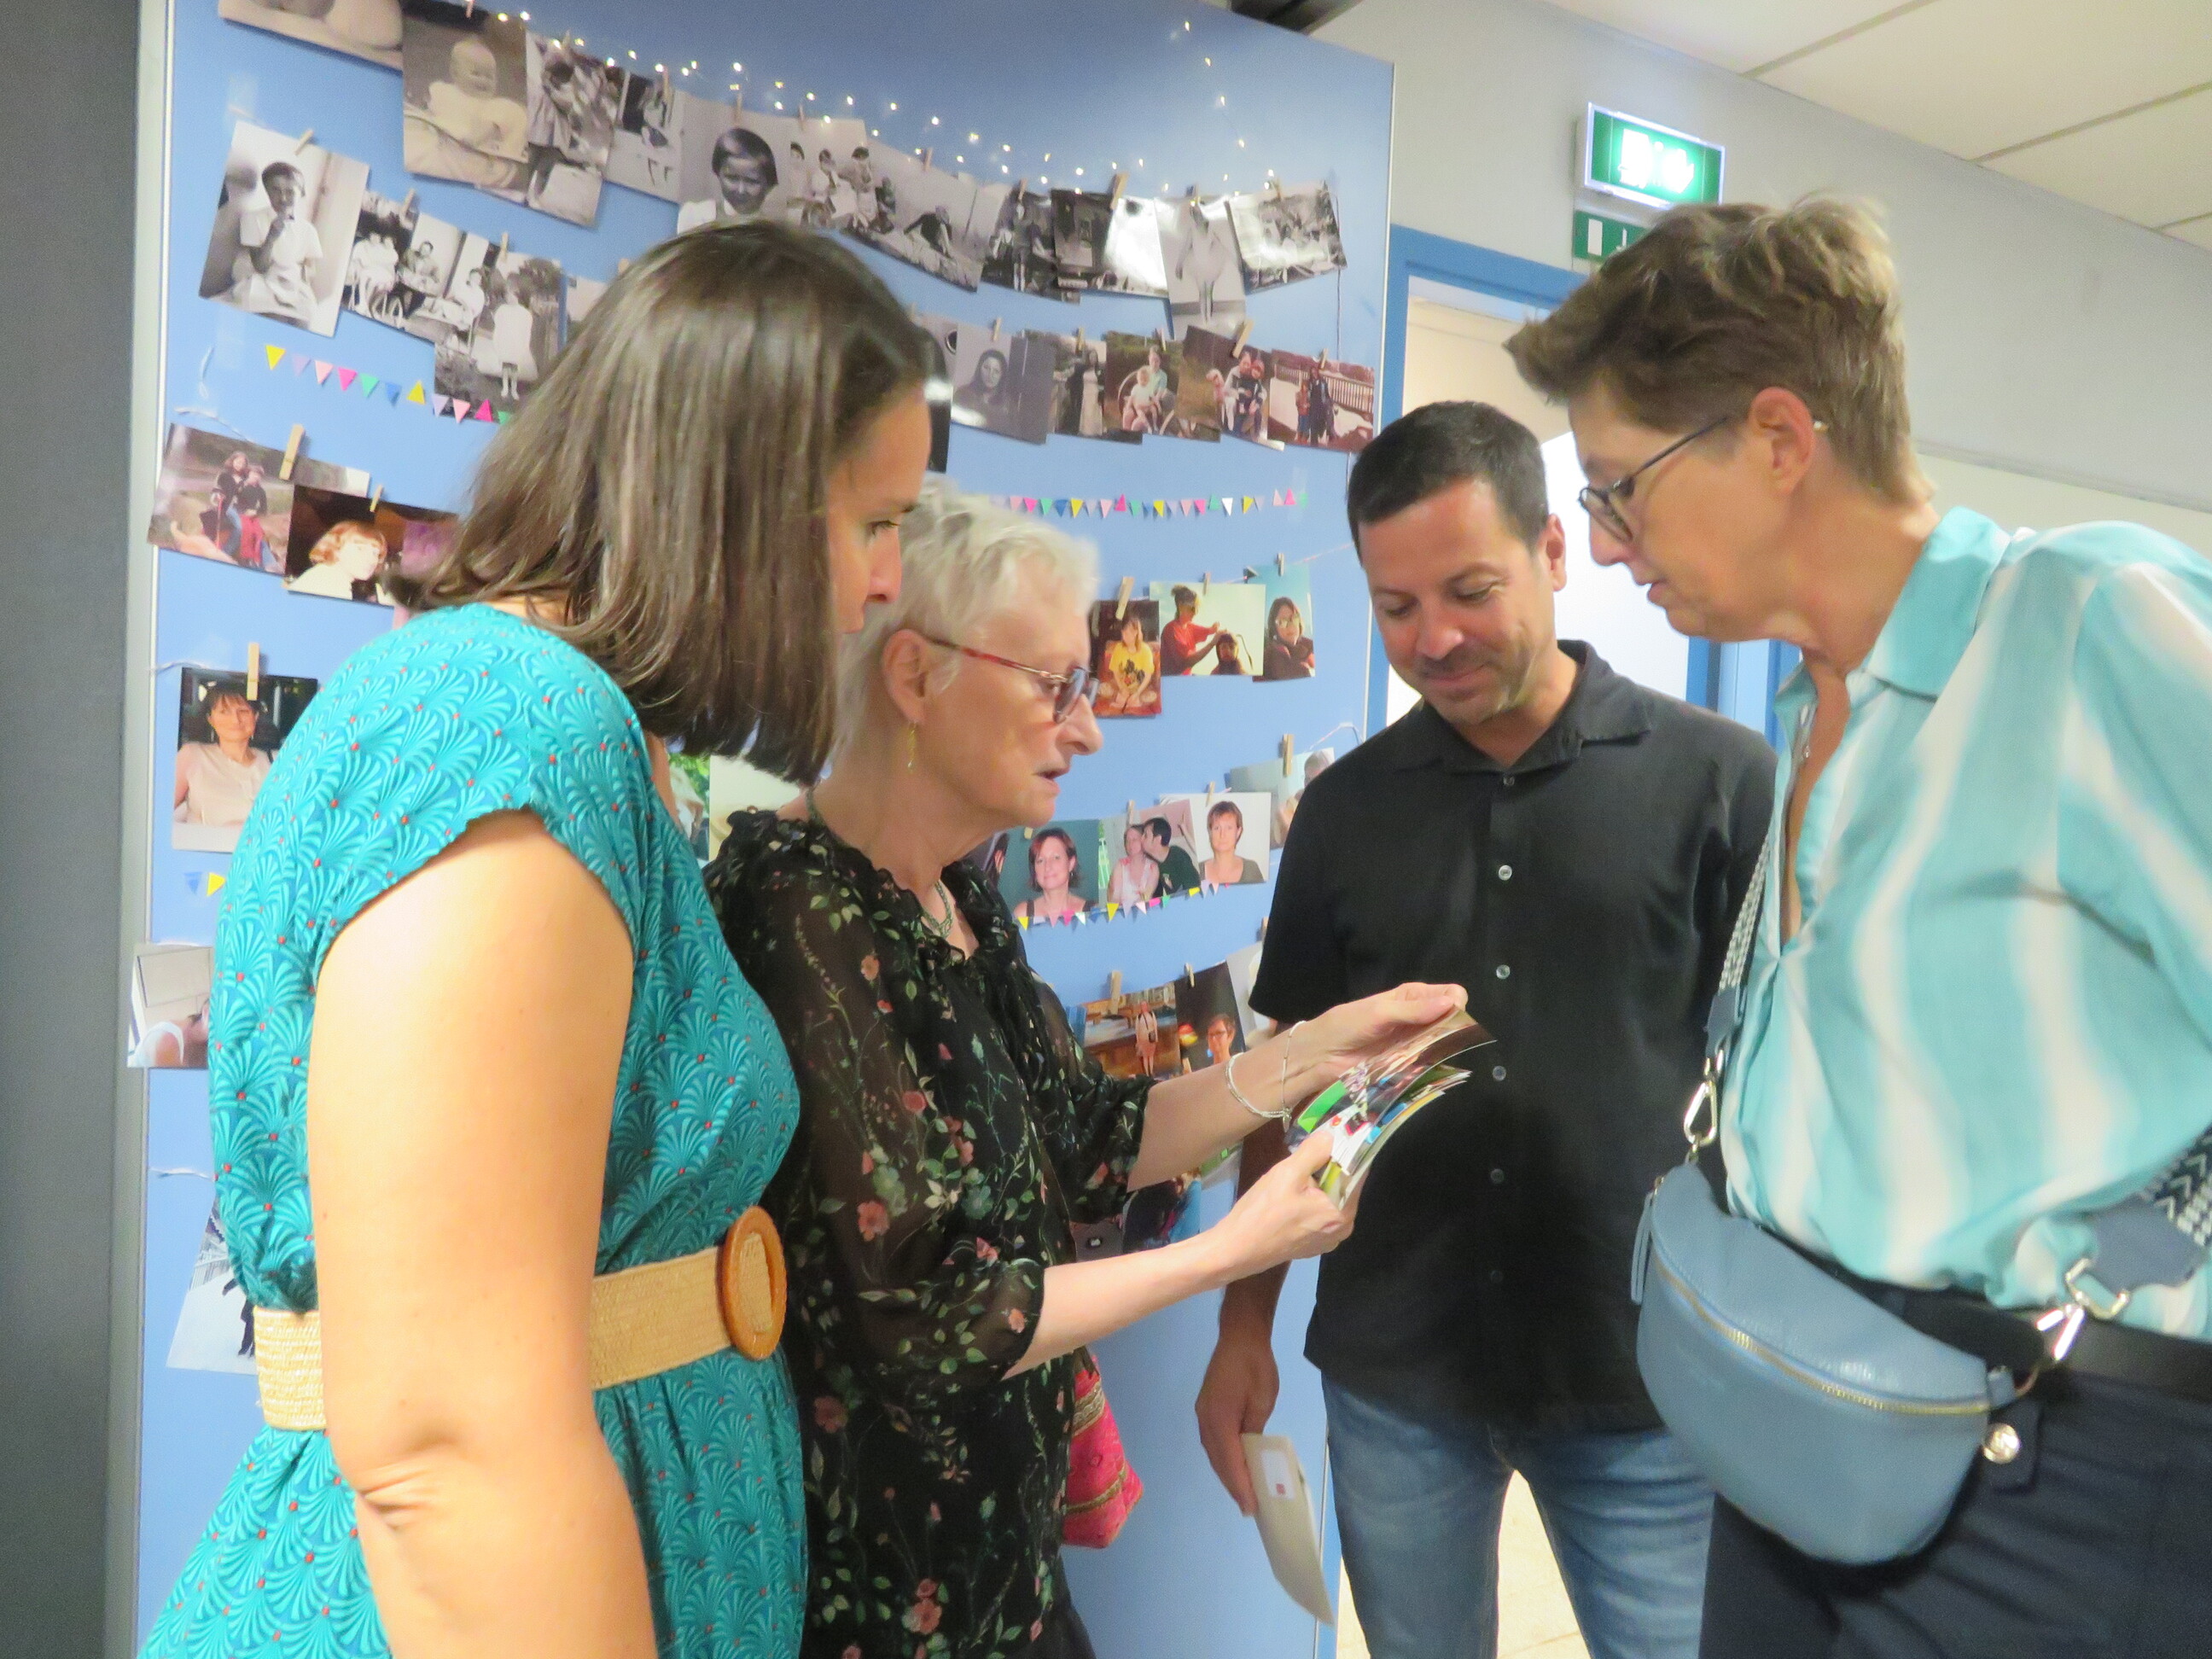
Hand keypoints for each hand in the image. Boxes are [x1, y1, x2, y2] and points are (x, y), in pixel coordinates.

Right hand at [1196, 1321, 1278, 1515]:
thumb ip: (1254, 1428)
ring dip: (1226, 1473)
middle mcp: (1205, 1420)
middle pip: (1217, 1460)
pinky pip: (1213, 1442)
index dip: (1240, 1485)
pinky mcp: (1206, 1408)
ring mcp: (1203, 1414)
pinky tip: (1234, 1466)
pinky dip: (1223, 1458)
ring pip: (1213, 1453)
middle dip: (1232, 1485)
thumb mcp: (1263, 1399)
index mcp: (1219, 1419)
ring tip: (1242, 1492)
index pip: (1230, 1461)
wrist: (1240, 1335)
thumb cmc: (1255, 1365)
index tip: (1250, 1507)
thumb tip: (1250, 1450)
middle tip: (1247, 1507)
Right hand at [1204, 1128, 1354, 1282]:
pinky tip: (1289, 1197)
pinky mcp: (1313, 1243)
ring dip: (1316, 1183)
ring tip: (1293, 1175)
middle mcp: (1343, 1228)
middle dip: (1327, 1167)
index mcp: (1343, 1213)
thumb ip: (1313, 1152)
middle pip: (1344, 1185)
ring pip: (1330, 1198)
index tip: (1333, 1133)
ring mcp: (1328, 1238)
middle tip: (1303, 1155)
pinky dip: (1310, 1199)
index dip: (1347, 1150)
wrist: (1235, 1249)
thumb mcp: (1287, 1173)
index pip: (1358, 1172)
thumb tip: (1331, 1137)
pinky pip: (1319, 1212)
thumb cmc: (1262, 1212)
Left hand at [1290, 981, 1466, 1100]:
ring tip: (1439, 1053)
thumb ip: (1414, 1009)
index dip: (1455, 1003)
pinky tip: (1434, 1066)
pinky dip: (1435, 1063)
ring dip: (1446, 1046)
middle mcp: (1418, 1017)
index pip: (1450, 993)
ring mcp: (1415, 1042)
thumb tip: (1452, 1003)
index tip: (1451, 1016)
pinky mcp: (1409, 1064)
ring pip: (1444, 1041)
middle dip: (1455, 1027)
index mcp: (1412, 996)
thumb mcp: (1380, 1012)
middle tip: (1445, 1038)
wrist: (1322, 1055)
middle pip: (1450, 1018)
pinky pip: (1430, 1062)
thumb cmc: (1347, 1024)